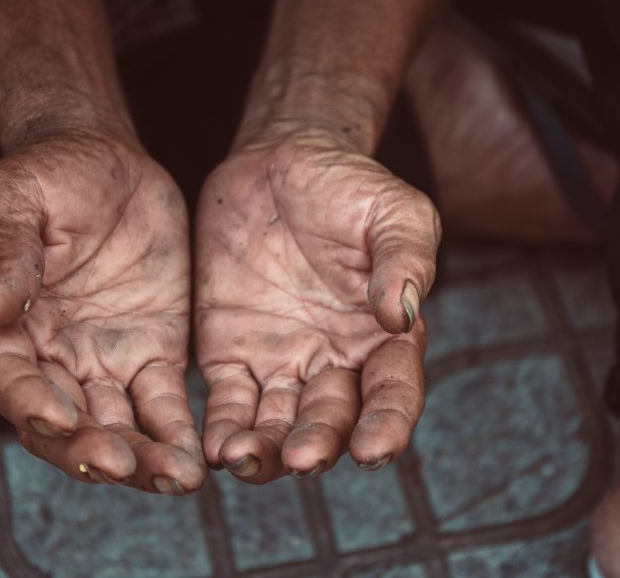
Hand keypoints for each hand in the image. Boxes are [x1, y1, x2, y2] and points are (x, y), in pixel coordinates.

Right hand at [0, 129, 204, 493]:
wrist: (104, 160)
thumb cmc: (45, 176)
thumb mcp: (14, 200)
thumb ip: (5, 253)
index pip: (7, 381)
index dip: (29, 407)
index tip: (60, 422)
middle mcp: (47, 359)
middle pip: (62, 423)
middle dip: (92, 449)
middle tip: (126, 465)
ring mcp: (100, 362)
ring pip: (115, 426)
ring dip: (140, 458)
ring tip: (176, 477)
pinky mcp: (151, 354)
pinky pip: (161, 404)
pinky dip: (175, 433)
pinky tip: (197, 459)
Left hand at [195, 128, 440, 482]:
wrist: (280, 161)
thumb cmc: (350, 186)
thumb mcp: (394, 211)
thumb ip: (405, 260)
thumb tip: (400, 315)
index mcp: (384, 336)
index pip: (393, 393)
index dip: (387, 425)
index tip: (373, 450)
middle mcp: (334, 361)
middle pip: (331, 420)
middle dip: (317, 444)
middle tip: (300, 458)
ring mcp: (281, 361)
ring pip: (277, 424)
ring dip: (264, 450)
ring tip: (244, 459)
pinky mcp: (230, 352)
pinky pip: (228, 401)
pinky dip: (222, 428)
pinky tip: (214, 446)